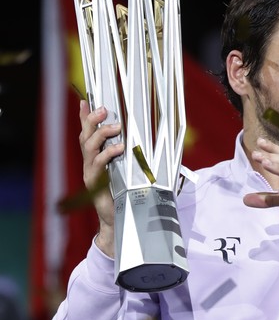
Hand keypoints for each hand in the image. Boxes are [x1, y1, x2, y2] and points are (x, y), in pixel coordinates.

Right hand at [79, 100, 123, 256]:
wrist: (120, 219)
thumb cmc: (128, 193)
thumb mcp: (132, 171)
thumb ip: (136, 157)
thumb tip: (152, 144)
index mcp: (97, 157)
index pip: (88, 133)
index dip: (84, 117)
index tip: (84, 101)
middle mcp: (90, 162)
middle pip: (86, 135)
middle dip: (92, 119)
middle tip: (103, 109)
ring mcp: (90, 171)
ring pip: (89, 146)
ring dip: (102, 134)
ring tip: (116, 127)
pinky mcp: (94, 182)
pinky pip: (98, 163)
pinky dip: (108, 153)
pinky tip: (119, 148)